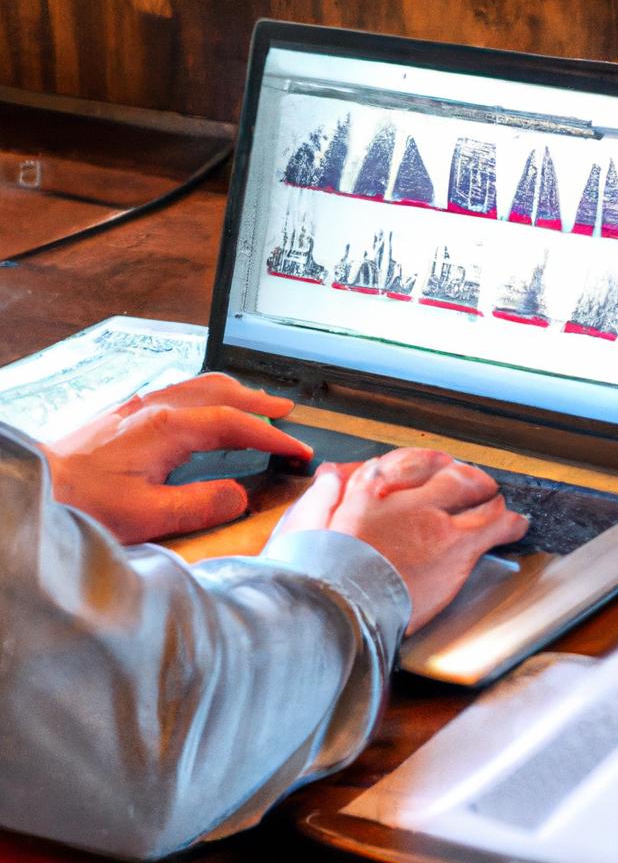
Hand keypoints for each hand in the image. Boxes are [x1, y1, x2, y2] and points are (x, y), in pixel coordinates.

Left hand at [44, 373, 312, 542]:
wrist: (35, 487)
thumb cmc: (80, 502)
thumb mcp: (148, 516)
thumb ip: (201, 504)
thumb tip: (239, 496)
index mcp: (167, 429)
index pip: (236, 424)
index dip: (273, 437)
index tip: (297, 449)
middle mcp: (155, 409)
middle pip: (222, 392)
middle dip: (259, 402)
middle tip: (287, 412)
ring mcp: (138, 408)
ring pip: (199, 385)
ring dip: (235, 392)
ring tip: (256, 400)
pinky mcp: (125, 415)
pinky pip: (180, 390)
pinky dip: (208, 393)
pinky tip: (205, 407)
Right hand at [276, 448, 527, 632]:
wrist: (333, 605)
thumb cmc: (312, 574)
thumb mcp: (302, 526)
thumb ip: (321, 497)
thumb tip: (330, 476)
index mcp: (368, 489)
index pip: (408, 463)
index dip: (425, 466)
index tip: (431, 471)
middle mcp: (406, 498)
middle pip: (449, 473)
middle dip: (464, 477)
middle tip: (474, 484)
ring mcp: (435, 520)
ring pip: (476, 494)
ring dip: (487, 497)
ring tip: (495, 502)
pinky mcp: (455, 548)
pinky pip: (494, 526)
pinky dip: (510, 523)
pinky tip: (518, 523)